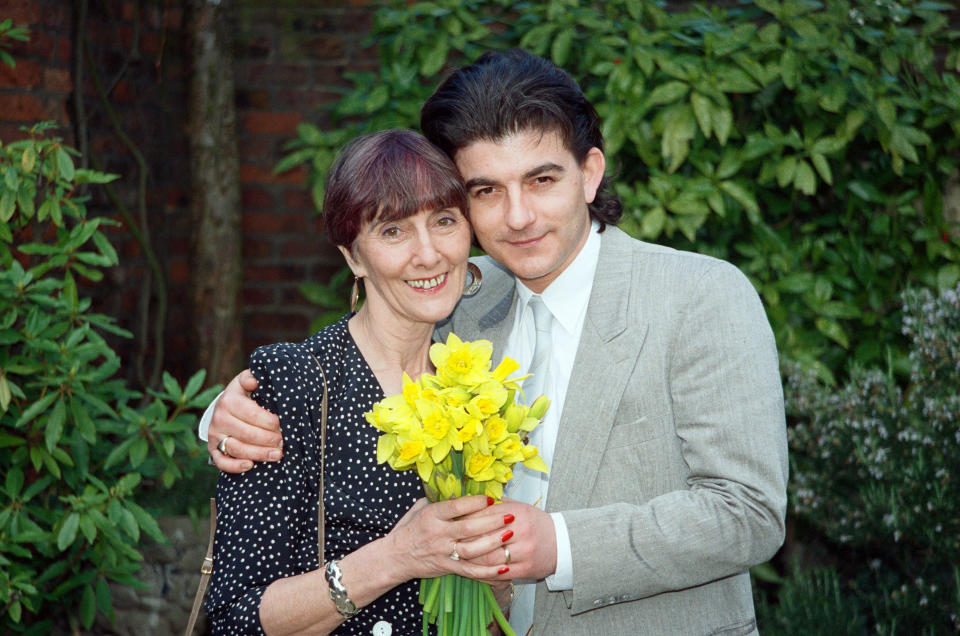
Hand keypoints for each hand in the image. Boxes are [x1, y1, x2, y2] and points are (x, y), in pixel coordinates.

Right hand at [208, 369, 282, 472]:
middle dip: (269, 440)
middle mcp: (219, 418)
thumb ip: (251, 378)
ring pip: (237, 449)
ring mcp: (215, 435)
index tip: (284, 425)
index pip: (253, 414)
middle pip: (247, 434)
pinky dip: (235, 466)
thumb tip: (254, 381)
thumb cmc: (243, 394)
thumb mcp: (246, 381)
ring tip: (277, 455)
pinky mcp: (212, 449)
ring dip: (259, 454)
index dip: (270, 422)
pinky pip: (222, 462)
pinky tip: (251, 465)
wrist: (225, 406)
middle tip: (284, 442)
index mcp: (229, 401)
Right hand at [383, 496, 518, 584]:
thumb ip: (439, 499)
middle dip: (492, 521)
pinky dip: (488, 571)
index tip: (491, 499)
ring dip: (493, 543)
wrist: (395, 556)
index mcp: (432, 515)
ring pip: (472, 549)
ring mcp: (443, 552)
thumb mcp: (419, 508)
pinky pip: (470, 570)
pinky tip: (504, 567)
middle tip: (510, 515)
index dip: (476, 502)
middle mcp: (438, 533)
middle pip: (469, 527)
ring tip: (510, 535)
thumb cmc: (409, 529)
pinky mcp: (447, 568)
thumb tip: (459, 488)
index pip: (457, 506)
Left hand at [461, 499, 556, 581]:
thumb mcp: (520, 508)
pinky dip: (484, 574)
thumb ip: (498, 504)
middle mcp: (521, 531)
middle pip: (485, 537)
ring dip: (471, 559)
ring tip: (457, 558)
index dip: (467, 519)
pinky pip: (499, 573)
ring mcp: (524, 551)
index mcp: (518, 512)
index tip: (454, 523)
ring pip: (489, 557)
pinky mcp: (525, 569)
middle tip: (449, 542)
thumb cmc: (536, 524)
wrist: (562, 543)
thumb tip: (472, 501)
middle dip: (465, 540)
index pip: (485, 515)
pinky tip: (473, 571)